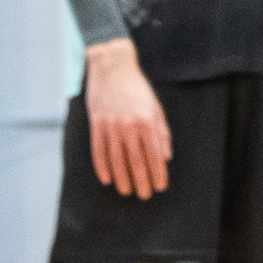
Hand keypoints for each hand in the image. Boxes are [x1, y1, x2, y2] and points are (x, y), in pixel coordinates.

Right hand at [84, 38, 171, 197]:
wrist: (112, 67)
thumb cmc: (136, 87)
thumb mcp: (155, 107)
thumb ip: (162, 132)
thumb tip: (166, 157)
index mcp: (147, 121)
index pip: (154, 155)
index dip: (158, 173)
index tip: (160, 186)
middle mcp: (129, 126)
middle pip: (136, 161)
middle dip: (142, 181)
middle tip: (144, 195)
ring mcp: (111, 126)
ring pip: (117, 160)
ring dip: (122, 179)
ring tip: (126, 191)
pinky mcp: (96, 124)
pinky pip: (98, 151)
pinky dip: (102, 167)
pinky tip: (107, 179)